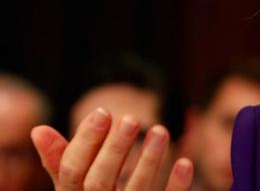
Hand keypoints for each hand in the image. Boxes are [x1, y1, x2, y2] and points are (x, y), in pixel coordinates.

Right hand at [30, 108, 193, 189]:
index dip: (86, 142)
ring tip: (160, 130)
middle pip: (100, 183)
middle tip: (130, 118)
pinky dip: (176, 185)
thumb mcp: (75, 185)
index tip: (103, 111)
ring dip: (149, 160)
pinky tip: (184, 161)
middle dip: (115, 149)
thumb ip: (61, 160)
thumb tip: (38, 129)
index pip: (72, 173)